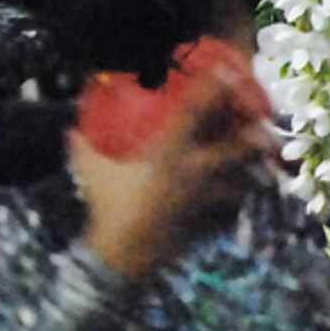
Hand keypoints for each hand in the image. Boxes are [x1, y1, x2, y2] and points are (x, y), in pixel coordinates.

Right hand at [69, 70, 271, 282]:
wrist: (123, 260)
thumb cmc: (108, 211)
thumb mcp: (94, 175)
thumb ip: (83, 148)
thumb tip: (70, 129)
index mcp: (168, 152)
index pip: (196, 112)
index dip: (214, 88)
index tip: (227, 71)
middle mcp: (194, 172)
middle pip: (237, 147)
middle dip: (253, 131)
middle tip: (260, 119)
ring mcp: (206, 199)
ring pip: (242, 177)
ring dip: (251, 165)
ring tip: (256, 155)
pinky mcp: (210, 223)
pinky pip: (234, 208)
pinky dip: (239, 198)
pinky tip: (239, 193)